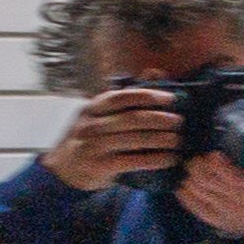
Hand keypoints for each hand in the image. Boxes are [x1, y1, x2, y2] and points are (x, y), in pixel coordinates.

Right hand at [43, 86, 181, 192]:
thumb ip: (124, 99)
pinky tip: (170, 158)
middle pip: (132, 119)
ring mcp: (95, 146)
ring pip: (136, 140)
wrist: (64, 170)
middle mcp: (92, 125)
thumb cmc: (89, 138)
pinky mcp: (102, 166)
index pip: (121, 97)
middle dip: (160, 119)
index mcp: (92, 109)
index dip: (147, 96)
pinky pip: (135, 161)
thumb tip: (155, 73)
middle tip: (179, 122)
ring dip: (162, 140)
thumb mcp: (97, 116)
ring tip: (178, 140)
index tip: (171, 98)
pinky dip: (156, 159)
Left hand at [168, 150, 243, 234]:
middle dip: (198, 166)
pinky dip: (185, 195)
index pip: (230, 177)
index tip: (215, 154)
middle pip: (209, 181)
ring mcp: (228, 213)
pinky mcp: (219, 221)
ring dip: (191, 177)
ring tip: (193, 169)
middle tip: (199, 158)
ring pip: (200, 191)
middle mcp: (242, 203)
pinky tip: (183, 186)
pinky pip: (195, 207)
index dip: (217, 164)